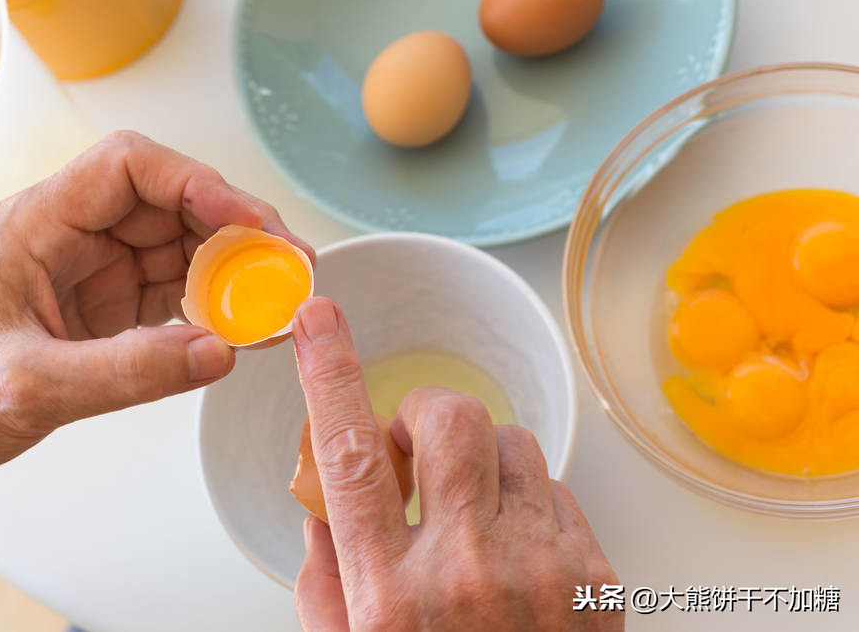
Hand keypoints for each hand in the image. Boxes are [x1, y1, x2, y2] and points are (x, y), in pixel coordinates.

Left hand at [0, 130, 313, 507]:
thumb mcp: (30, 387)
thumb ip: (127, 371)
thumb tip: (219, 352)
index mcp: (36, 225)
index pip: (128, 167)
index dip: (197, 184)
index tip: (251, 222)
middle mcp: (70, 235)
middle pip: (170, 202)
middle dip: (235, 228)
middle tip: (288, 267)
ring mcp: (93, 268)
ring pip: (181, 243)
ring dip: (233, 267)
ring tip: (276, 301)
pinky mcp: (110, 303)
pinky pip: (176, 287)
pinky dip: (215, 303)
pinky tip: (241, 325)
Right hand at [291, 297, 621, 630]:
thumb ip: (325, 573)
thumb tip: (324, 498)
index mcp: (390, 595)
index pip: (348, 456)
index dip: (329, 373)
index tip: (318, 320)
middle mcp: (468, 572)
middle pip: (450, 421)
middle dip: (427, 414)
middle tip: (416, 449)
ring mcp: (543, 569)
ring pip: (511, 444)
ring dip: (481, 463)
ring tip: (472, 518)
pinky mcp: (597, 575)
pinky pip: (555, 489)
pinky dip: (526, 502)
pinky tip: (516, 554)